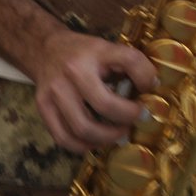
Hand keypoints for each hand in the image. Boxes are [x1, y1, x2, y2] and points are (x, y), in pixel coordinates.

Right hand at [29, 30, 158, 152]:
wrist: (46, 48)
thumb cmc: (85, 53)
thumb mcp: (109, 48)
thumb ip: (130, 64)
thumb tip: (152, 87)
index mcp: (96, 51)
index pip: (130, 60)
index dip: (146, 77)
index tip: (151, 88)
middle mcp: (73, 70)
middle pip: (105, 105)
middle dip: (127, 118)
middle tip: (138, 119)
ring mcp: (55, 90)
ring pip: (82, 128)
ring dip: (107, 138)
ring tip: (119, 134)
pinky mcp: (42, 106)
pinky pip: (63, 137)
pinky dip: (83, 146)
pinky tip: (96, 141)